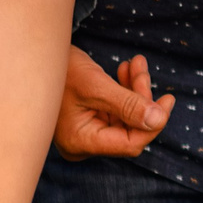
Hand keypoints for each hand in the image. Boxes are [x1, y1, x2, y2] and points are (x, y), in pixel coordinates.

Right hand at [54, 48, 173, 158]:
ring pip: (125, 116)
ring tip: (135, 63)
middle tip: (141, 68)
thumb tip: (159, 120)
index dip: (153, 124)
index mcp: (82, 142)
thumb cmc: (58, 71)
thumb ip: (129, 105)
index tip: (167, 100)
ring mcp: (85, 132)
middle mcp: (83, 143)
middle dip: (142, 98)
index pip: (130, 143)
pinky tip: (125, 69)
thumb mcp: (96, 86)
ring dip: (134, 90)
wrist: (34, 58)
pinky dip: (124, 90)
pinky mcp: (87, 119)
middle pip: (129, 128)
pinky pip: (115, 109)